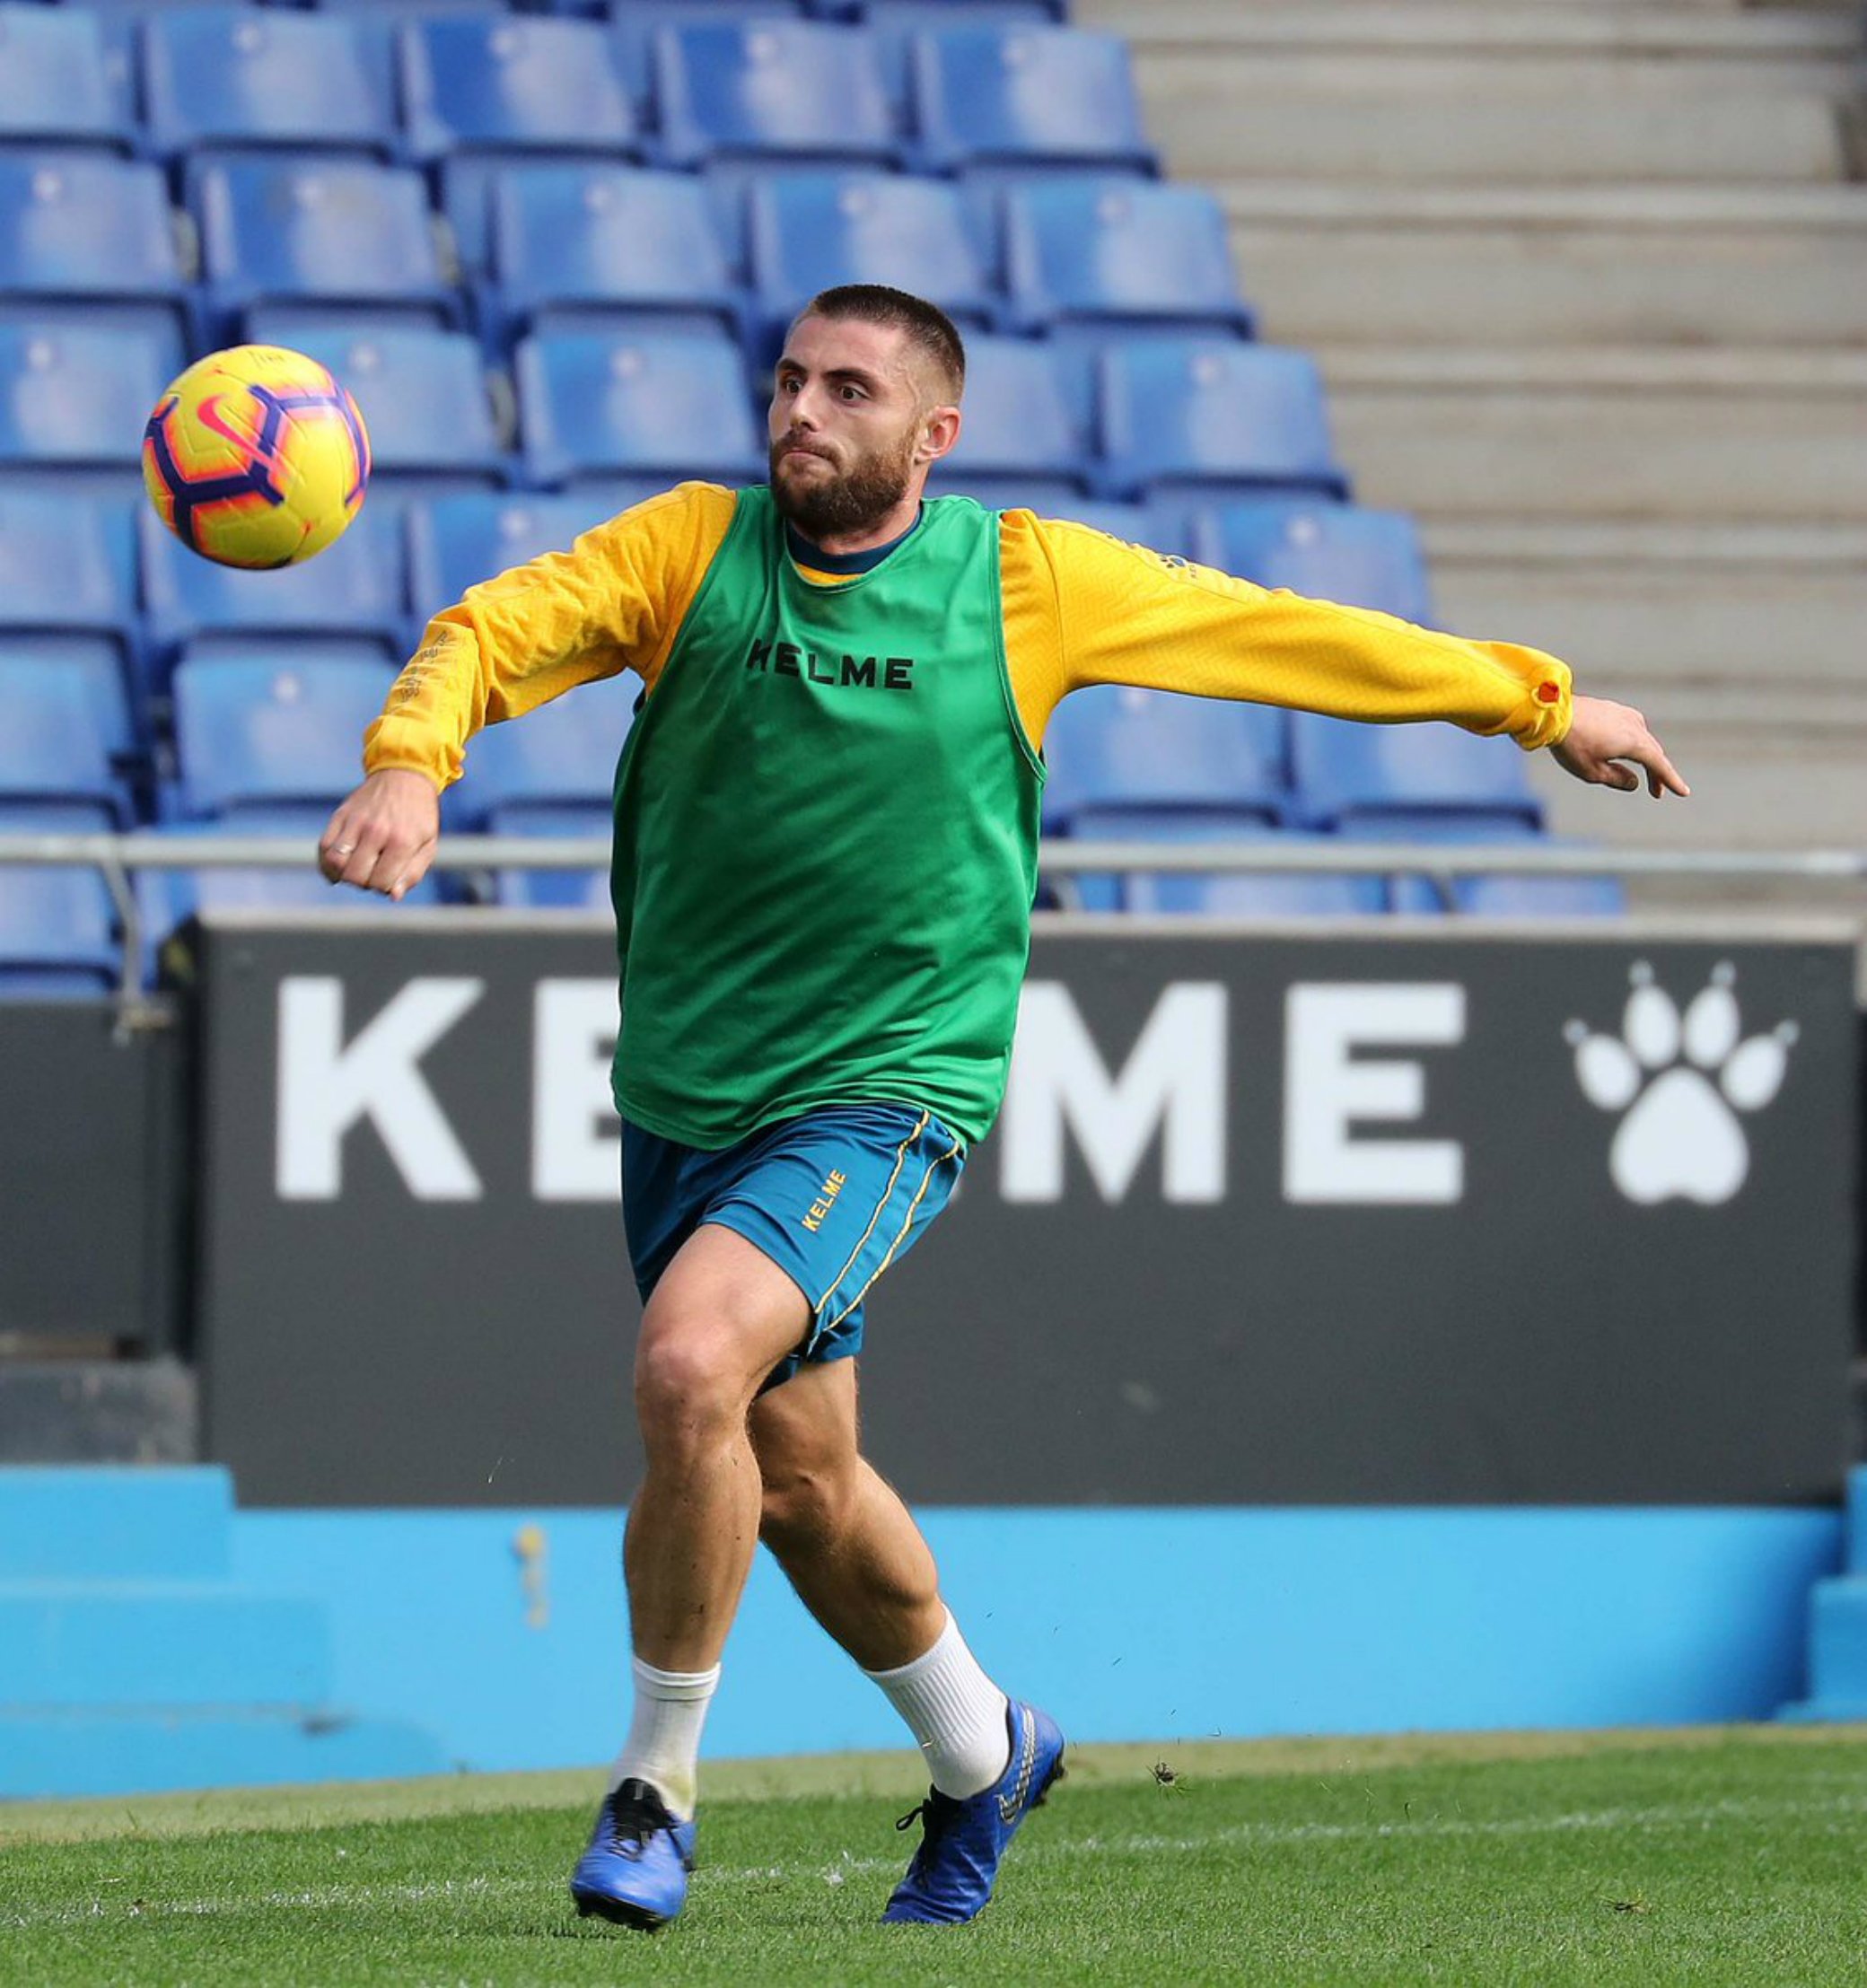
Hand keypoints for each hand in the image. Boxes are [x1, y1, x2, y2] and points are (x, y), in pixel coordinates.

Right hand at [318, 769, 440, 899]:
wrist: (405, 776)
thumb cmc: (419, 816)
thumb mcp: (428, 845)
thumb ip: (412, 873)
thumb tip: (393, 895)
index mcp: (402, 841)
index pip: (381, 882)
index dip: (383, 888)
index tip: (388, 879)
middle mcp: (377, 831)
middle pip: (355, 876)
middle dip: (363, 883)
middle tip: (371, 874)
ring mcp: (356, 821)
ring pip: (335, 862)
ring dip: (342, 874)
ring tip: (354, 870)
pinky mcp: (341, 815)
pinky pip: (323, 845)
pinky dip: (326, 862)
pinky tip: (337, 866)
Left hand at [1550, 694, 1688, 799]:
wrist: (1553, 713)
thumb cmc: (1571, 745)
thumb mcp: (1592, 772)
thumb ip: (1617, 779)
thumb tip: (1635, 782)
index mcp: (1635, 742)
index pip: (1659, 765)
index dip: (1671, 780)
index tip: (1683, 792)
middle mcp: (1635, 725)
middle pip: (1652, 752)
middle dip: (1656, 773)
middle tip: (1656, 792)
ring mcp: (1624, 715)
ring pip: (1642, 740)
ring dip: (1645, 758)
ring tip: (1645, 775)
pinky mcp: (1613, 710)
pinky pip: (1630, 729)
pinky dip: (1634, 744)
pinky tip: (1627, 751)